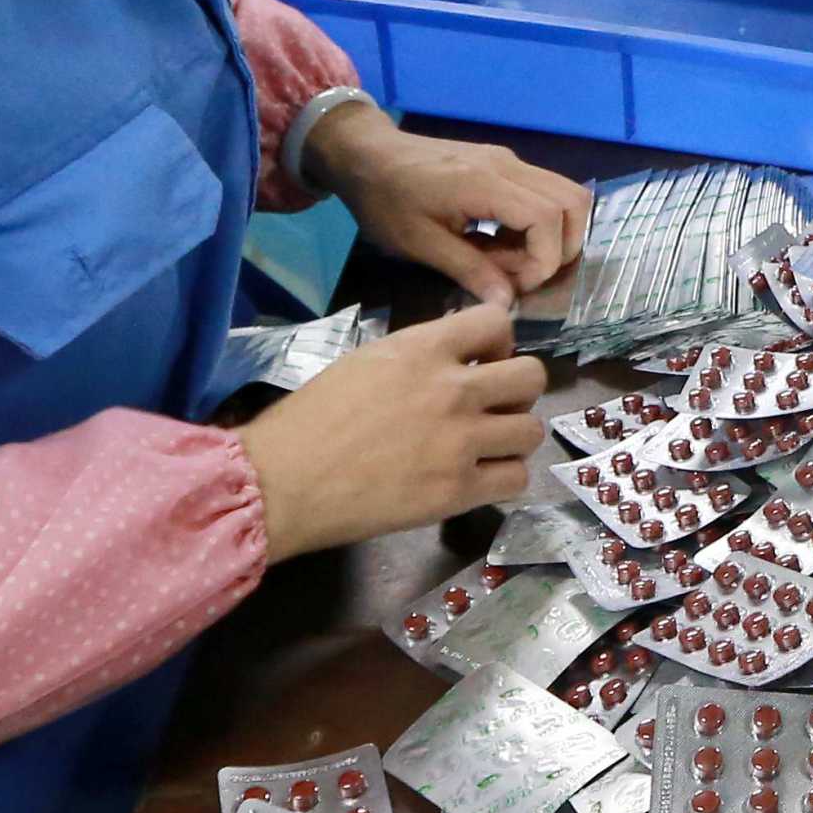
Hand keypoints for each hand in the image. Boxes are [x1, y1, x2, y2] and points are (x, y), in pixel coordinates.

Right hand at [233, 305, 548, 557]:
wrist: (281, 481)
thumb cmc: (308, 420)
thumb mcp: (365, 362)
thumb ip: (418, 357)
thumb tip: (454, 361)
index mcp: (423, 349)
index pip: (498, 321)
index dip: (498, 343)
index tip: (482, 362)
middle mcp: (453, 389)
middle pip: (532, 376)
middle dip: (517, 391)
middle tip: (491, 408)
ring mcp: (460, 442)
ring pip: (531, 430)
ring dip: (513, 438)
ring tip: (486, 447)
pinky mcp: (458, 491)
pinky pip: (516, 480)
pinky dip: (502, 479)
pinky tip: (478, 480)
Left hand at [308, 107, 591, 299]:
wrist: (366, 154)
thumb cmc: (385, 200)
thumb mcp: (420, 244)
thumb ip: (469, 270)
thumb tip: (508, 303)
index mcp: (485, 184)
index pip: (547, 218)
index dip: (545, 260)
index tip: (517, 286)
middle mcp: (507, 166)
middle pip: (571, 202)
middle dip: (561, 249)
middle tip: (523, 276)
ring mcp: (508, 161)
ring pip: (566, 194)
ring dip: (556, 235)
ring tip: (516, 262)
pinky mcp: (503, 164)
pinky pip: (544, 192)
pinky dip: (540, 224)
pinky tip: (504, 244)